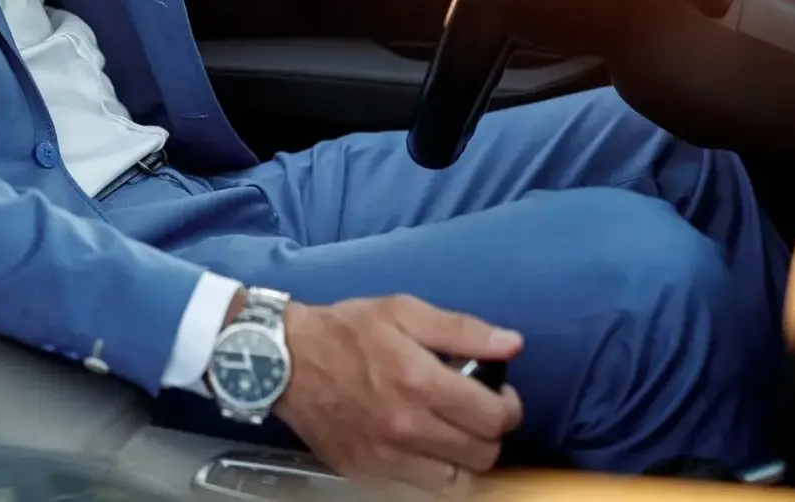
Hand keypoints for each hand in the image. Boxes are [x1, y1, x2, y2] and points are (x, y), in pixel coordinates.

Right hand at [274, 296, 524, 495]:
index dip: (508, 406)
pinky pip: (419, 488)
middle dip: (490, 433)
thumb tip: (512, 345)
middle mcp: (405, 426)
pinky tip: (424, 446)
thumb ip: (462, 330)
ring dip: (464, 459)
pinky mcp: (366, 472)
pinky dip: (432, 473)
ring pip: (456, 482)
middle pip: (482, 454)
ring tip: (453, 434)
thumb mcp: (403, 311)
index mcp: (418, 381)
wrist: (282, 360)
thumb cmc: (346, 330)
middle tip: (476, 413)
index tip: (499, 395)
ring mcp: (384, 456)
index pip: (494, 416)